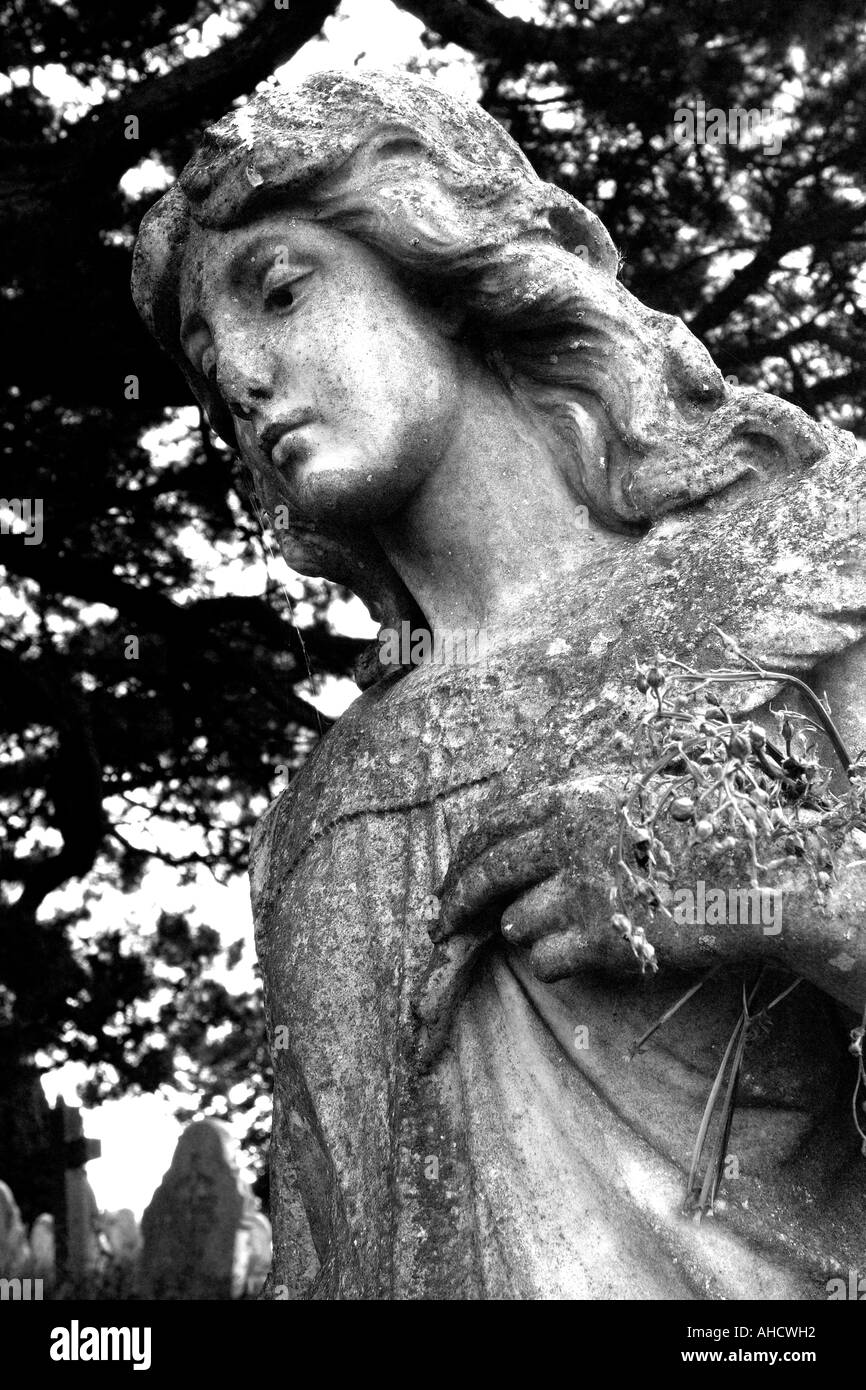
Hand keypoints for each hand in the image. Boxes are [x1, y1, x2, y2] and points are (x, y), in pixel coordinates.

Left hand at [432, 776, 865, 1011]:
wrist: (751, 887)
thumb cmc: (693, 842)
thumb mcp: (630, 801)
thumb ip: (572, 813)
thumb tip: (508, 841)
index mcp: (576, 799)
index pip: (494, 825)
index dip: (463, 855)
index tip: (448, 878)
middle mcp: (572, 839)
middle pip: (487, 873)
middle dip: (455, 902)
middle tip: (440, 924)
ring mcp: (585, 889)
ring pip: (516, 924)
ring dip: (532, 934)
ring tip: (577, 929)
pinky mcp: (601, 938)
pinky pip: (546, 962)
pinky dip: (559, 965)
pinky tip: (592, 954)